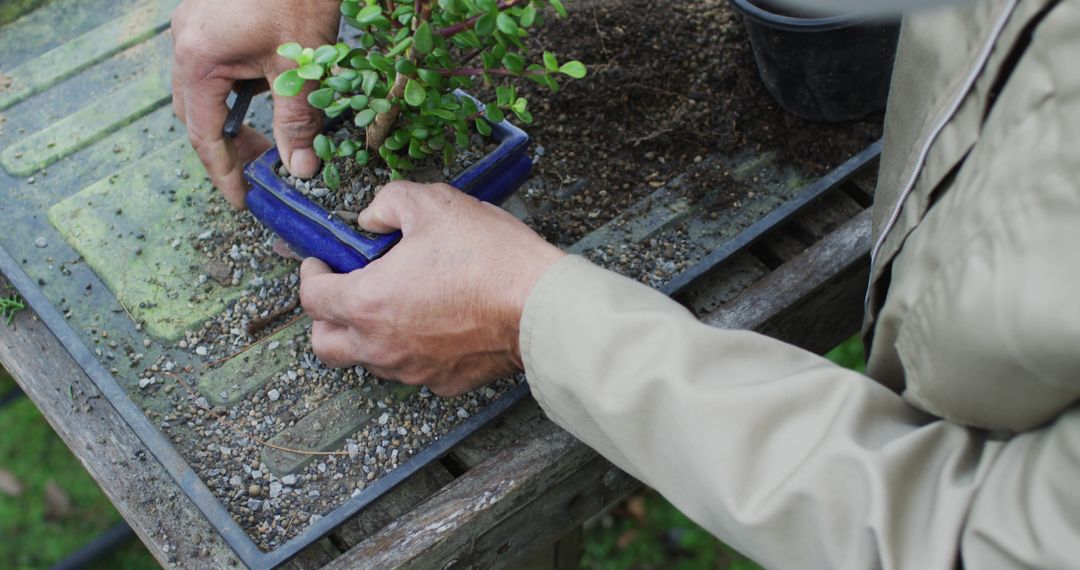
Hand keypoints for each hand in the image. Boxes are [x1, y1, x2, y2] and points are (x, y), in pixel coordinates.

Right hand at [171, 0, 340, 206]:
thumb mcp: (302, 66)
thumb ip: (298, 121)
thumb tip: (301, 170)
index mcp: (198, 59)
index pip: (205, 135)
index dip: (225, 173)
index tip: (242, 201)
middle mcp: (186, 42)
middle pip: (197, 115)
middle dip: (228, 148)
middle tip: (263, 171)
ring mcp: (195, 26)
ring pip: (206, 91)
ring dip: (235, 117)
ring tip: (273, 136)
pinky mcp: (211, 16)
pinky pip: (216, 65)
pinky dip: (239, 89)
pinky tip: (270, 91)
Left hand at [299, 182, 564, 395]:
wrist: (540, 307)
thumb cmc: (488, 256)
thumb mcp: (434, 204)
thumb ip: (389, 203)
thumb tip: (372, 217)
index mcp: (367, 302)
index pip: (312, 298)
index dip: (311, 275)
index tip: (322, 263)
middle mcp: (381, 346)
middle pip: (326, 345)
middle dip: (325, 317)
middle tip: (345, 290)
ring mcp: (412, 370)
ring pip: (368, 360)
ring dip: (368, 335)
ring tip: (394, 305)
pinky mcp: (444, 382)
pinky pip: (413, 370)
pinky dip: (412, 351)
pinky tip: (433, 325)